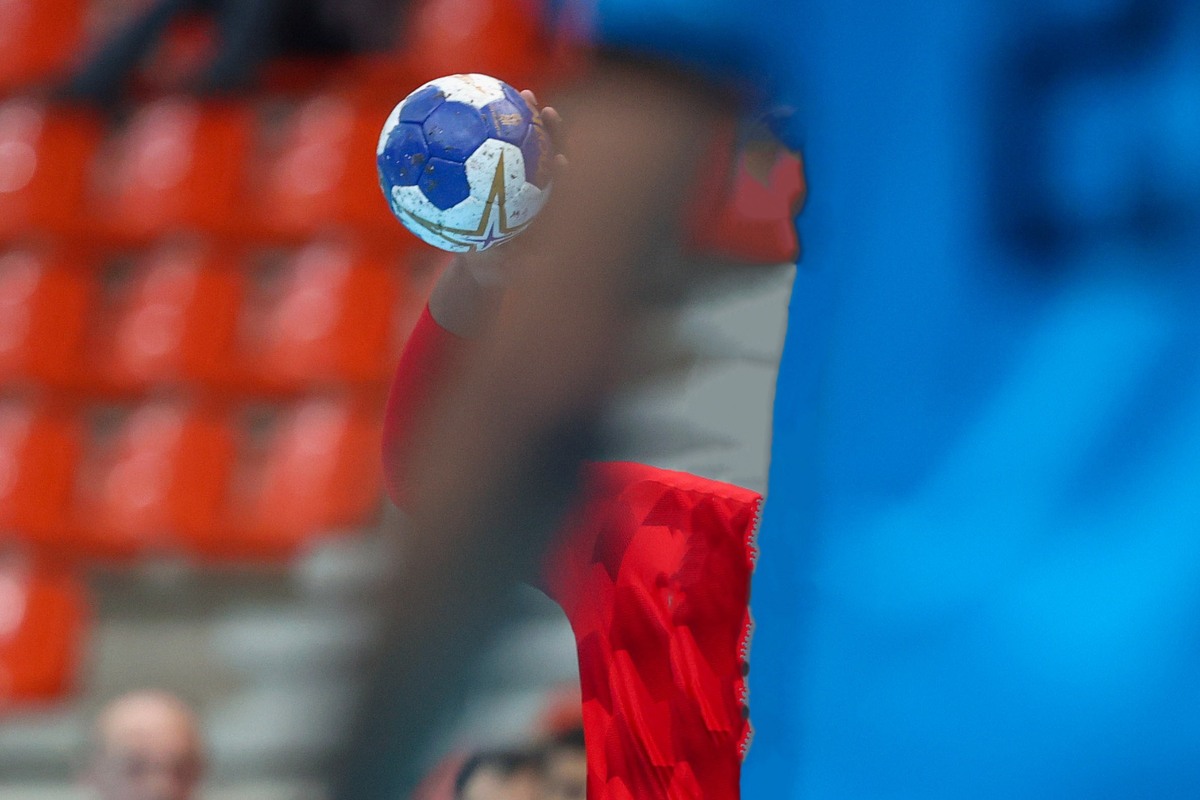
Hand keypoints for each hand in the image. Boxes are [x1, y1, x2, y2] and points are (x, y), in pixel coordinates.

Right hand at [458, 89, 567, 286]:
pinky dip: (504, 121)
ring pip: (537, 143)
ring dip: (533, 118)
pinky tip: (488, 98)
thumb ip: (509, 266)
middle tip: (547, 112)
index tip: (560, 160)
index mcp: (551, 211)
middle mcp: (547, 189)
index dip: (566, 175)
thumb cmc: (498, 270)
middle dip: (556, 134)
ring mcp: (533, 177)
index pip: (566, 191)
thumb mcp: (503, 271)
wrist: (490, 259)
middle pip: (557, 155)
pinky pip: (513, 141)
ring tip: (523, 93)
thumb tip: (509, 261)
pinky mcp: (517, 169)